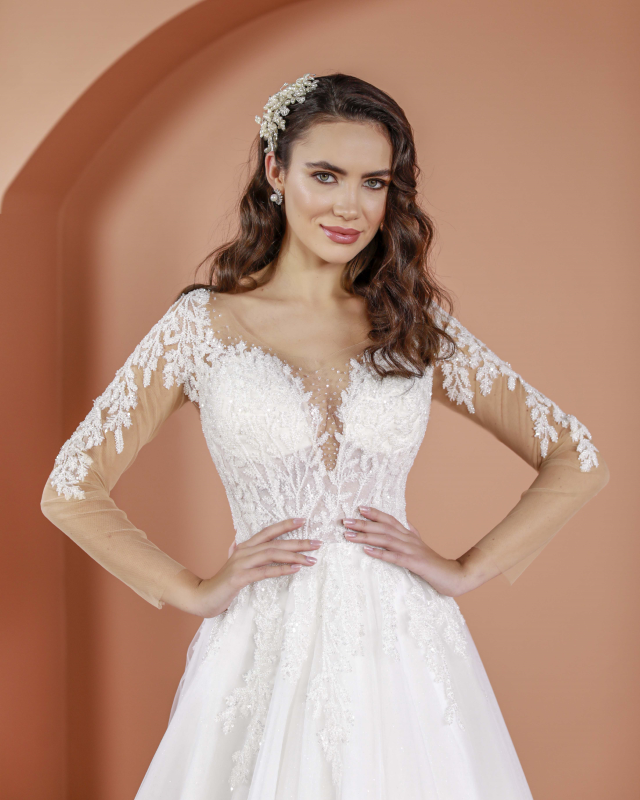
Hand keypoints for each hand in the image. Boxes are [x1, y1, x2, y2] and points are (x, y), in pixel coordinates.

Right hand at [192, 518, 321, 616]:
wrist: (202, 597)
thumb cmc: (223, 584)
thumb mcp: (236, 567)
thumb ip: (243, 556)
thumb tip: (244, 544)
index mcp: (244, 547)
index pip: (268, 532)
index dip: (285, 525)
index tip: (303, 520)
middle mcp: (243, 551)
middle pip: (275, 542)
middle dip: (298, 541)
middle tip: (317, 543)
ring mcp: (241, 563)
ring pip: (272, 554)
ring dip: (294, 556)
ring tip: (311, 558)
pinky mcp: (239, 577)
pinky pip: (264, 571)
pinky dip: (281, 569)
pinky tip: (295, 569)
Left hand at [342, 507, 471, 596]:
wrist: (455, 576)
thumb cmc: (435, 564)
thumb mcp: (422, 547)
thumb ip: (414, 535)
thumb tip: (407, 524)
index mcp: (410, 535)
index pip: (390, 520)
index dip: (375, 513)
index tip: (359, 507)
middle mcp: (409, 539)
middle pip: (383, 527)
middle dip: (363, 523)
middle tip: (344, 521)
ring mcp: (412, 550)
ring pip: (385, 539)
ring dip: (366, 536)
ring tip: (349, 535)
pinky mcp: (414, 563)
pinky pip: (394, 557)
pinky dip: (379, 553)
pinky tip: (366, 550)